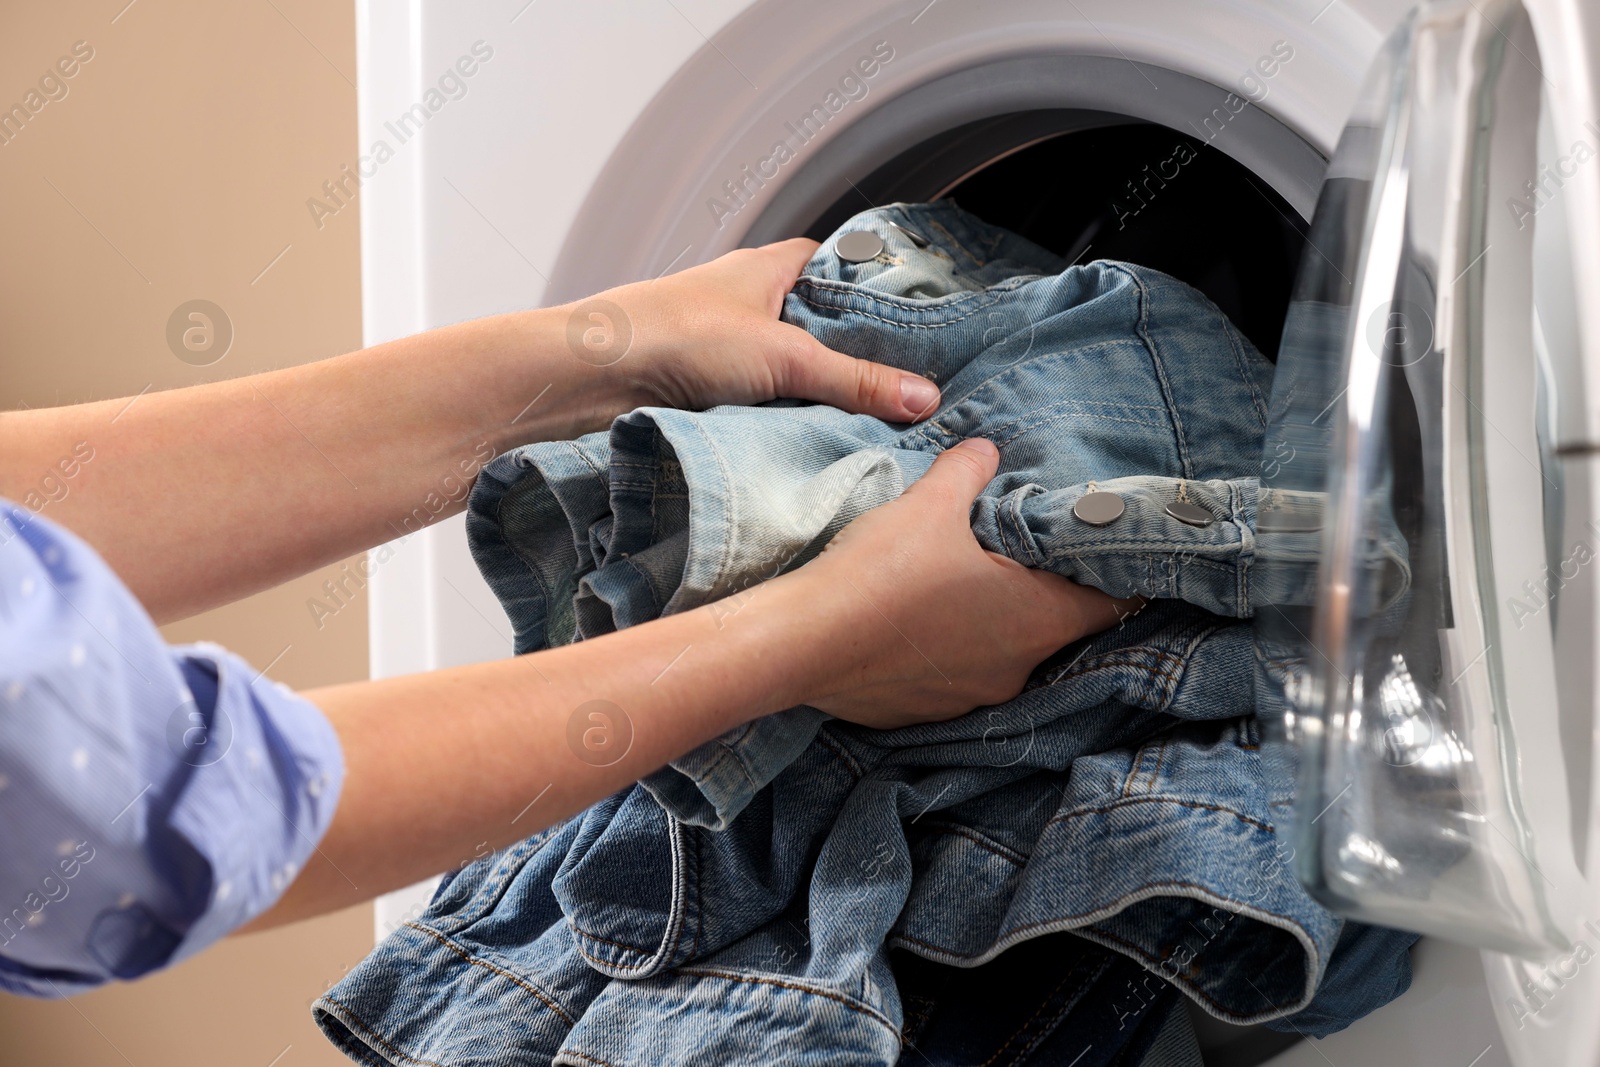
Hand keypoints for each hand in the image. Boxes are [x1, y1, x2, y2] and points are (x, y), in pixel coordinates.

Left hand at [562, 239, 941, 420]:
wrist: (593, 379)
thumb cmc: (674, 335)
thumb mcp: (783, 356)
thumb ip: (854, 378)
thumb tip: (921, 395)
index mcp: (772, 267)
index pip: (845, 268)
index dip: (882, 293)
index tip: (926, 327)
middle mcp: (754, 302)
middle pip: (827, 326)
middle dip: (862, 356)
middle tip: (913, 386)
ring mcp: (733, 347)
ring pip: (798, 368)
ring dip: (826, 393)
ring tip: (881, 420)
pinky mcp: (715, 389)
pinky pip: (770, 403)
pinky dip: (793, 419)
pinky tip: (823, 441)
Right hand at [782, 439, 1138, 728]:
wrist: (804, 642)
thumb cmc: (884, 570)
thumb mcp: (932, 503)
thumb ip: (968, 471)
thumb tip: (984, 449)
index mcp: (1037, 617)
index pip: (1110, 605)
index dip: (1115, 579)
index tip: (1104, 558)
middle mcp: (1016, 668)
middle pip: (1052, 630)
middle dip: (1040, 595)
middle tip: (1020, 558)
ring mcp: (970, 697)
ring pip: (1000, 657)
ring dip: (990, 627)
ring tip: (959, 589)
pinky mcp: (925, 713)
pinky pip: (952, 678)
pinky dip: (945, 653)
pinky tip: (914, 624)